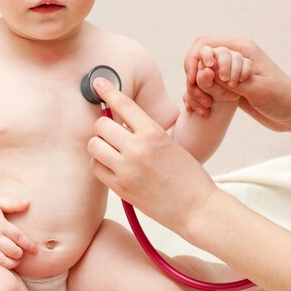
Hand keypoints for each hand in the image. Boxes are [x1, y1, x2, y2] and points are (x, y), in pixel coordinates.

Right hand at [0, 196, 37, 268]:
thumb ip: (13, 203)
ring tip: (14, 262)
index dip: (28, 245)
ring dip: (8, 263)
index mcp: (1, 225)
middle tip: (21, 255)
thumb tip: (28, 203)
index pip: (18, 237)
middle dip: (19, 255)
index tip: (35, 250)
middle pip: (10, 250)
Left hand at [87, 78, 217, 234]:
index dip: (108, 90)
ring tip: (111, 149)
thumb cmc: (188, 175)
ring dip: (99, 144)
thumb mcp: (170, 143)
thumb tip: (121, 123)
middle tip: (111, 131)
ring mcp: (127, 169)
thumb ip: (146, 132)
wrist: (197, 208)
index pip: (123, 104)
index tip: (98, 82)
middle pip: (101, 125)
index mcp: (153, 132)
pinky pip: (96, 167)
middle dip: (104, 126)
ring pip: (94, 145)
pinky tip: (111, 164)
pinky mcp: (120, 187)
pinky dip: (99, 162)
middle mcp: (137, 148)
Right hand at [185, 36, 290, 132]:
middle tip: (195, 91)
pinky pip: (206, 86)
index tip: (205, 78)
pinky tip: (201, 111)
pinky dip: (200, 96)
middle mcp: (233, 56)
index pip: (206, 44)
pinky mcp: (228, 87)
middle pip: (199, 56)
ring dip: (196, 88)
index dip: (198, 59)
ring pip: (200, 73)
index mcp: (242, 48)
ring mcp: (229, 72)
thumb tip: (206, 72)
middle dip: (193, 73)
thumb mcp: (257, 88)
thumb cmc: (282, 97)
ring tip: (204, 106)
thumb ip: (230, 80)